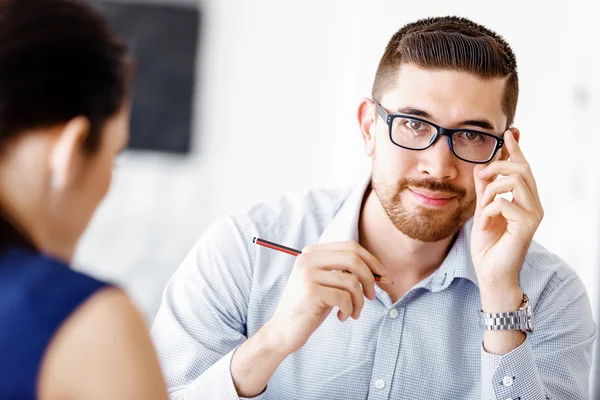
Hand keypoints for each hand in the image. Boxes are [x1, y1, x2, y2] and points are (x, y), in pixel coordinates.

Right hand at [266, 241, 384, 354]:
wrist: (284, 330)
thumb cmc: (310, 307)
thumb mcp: (326, 283)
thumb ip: (343, 270)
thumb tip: (378, 270)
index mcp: (311, 252)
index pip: (350, 246)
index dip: (371, 260)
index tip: (381, 275)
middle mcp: (307, 259)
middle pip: (353, 259)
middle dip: (370, 278)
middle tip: (371, 296)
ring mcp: (308, 274)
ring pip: (352, 281)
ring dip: (359, 301)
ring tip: (353, 312)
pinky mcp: (311, 292)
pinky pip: (344, 298)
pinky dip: (349, 310)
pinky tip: (341, 317)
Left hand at [471, 129, 543, 309]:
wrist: (490, 272)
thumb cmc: (488, 244)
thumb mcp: (483, 210)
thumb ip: (485, 189)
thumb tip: (483, 167)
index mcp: (525, 199)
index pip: (523, 167)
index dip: (516, 149)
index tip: (509, 132)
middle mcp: (534, 204)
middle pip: (521, 168)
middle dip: (496, 166)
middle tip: (480, 177)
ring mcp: (533, 214)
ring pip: (514, 180)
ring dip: (490, 190)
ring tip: (482, 208)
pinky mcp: (528, 225)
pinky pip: (504, 202)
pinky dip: (488, 210)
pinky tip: (484, 224)